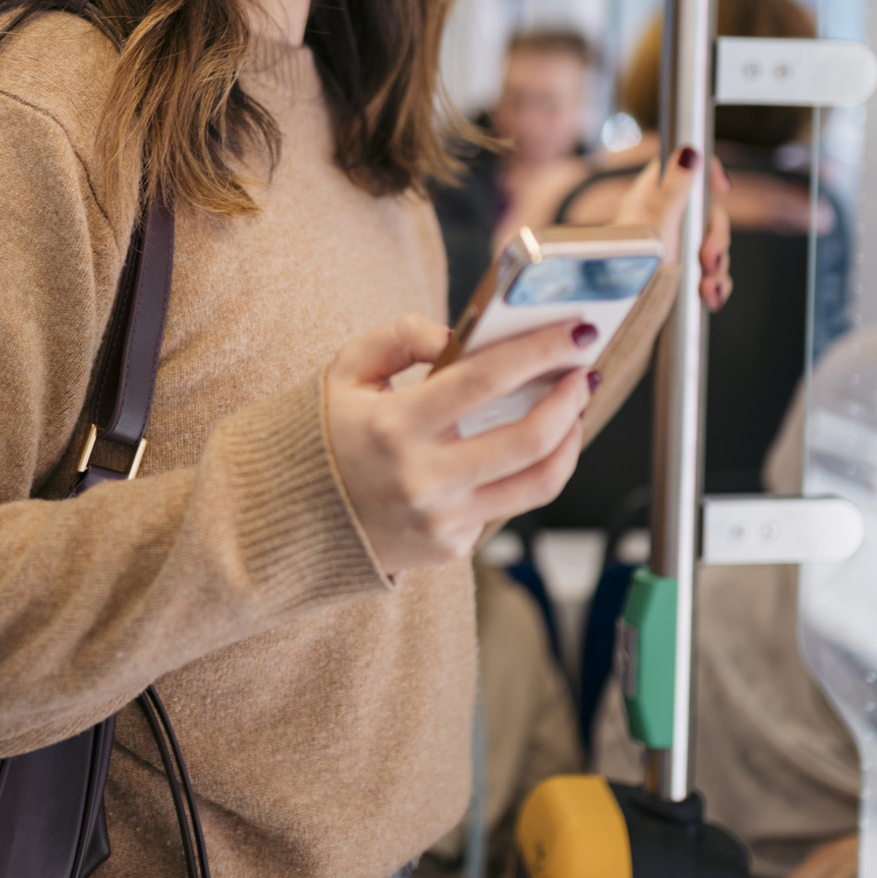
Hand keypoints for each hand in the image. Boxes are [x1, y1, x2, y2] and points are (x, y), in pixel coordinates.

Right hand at [326, 314, 597, 573]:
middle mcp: (423, 479)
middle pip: (529, 438)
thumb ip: (400, 336)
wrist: (291, 516)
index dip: (540, 351)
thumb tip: (459, 335)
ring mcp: (442, 519)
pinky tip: (531, 443)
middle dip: (571, 397)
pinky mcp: (452, 545)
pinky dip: (527, 469)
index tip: (576, 331)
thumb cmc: (325, 433)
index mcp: (394, 426)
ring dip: (570, 439)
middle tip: (584, 369)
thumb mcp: (346, 370)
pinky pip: (507, 504)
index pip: (485, 380)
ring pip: (538, 482)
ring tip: (572, 407)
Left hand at [613, 145, 732, 311]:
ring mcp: (672, 245)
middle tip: (709, 260)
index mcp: (651, 198)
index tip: (722, 188)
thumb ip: (674, 189)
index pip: (683, 169)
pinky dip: (715, 284)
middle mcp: (663, 218)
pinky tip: (711, 297)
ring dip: (717, 267)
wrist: (614, 306)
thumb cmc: (628, 266)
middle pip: (707, 212)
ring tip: (708, 288)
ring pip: (711, 244)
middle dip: (716, 238)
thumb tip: (688, 151)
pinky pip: (709, 271)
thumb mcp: (656, 226)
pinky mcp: (679, 271)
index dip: (707, 172)